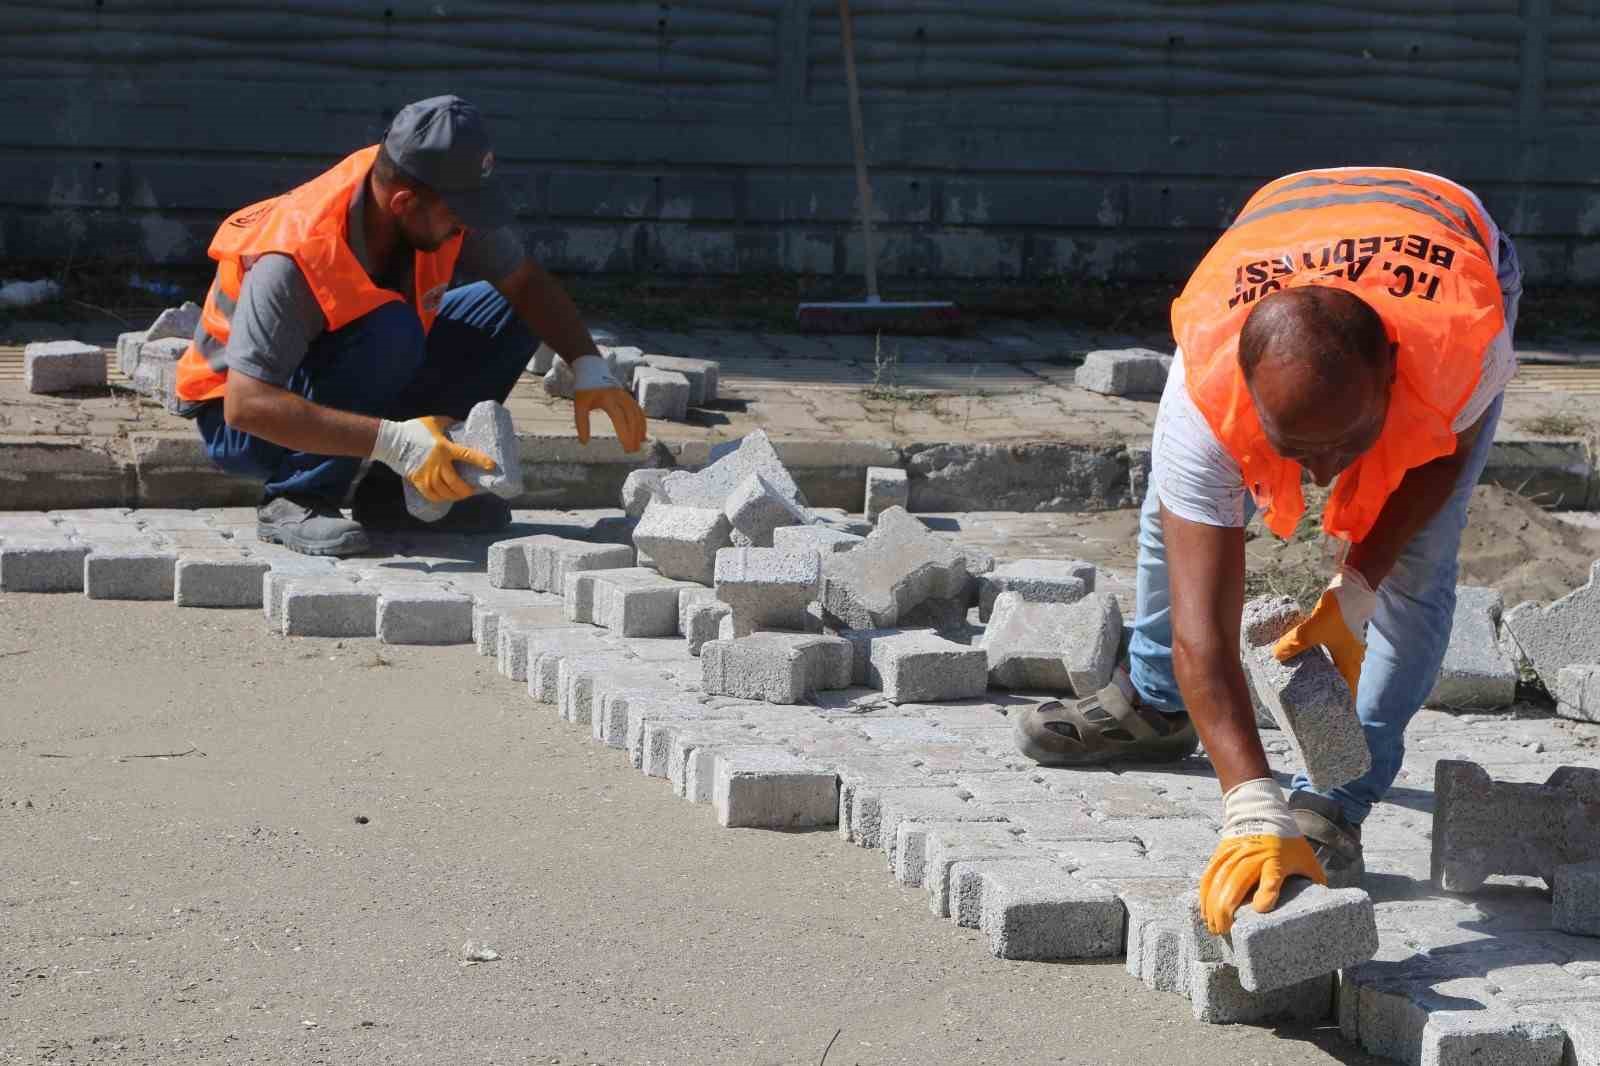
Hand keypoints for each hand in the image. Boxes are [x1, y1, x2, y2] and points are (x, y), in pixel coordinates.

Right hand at [370, 415, 494, 503]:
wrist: (391, 440)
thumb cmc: (414, 429)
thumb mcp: (434, 422)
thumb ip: (449, 423)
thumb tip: (461, 423)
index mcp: (444, 448)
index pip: (467, 455)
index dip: (480, 461)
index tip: (491, 466)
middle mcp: (438, 464)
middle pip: (456, 483)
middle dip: (467, 490)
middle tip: (472, 490)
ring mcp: (427, 474)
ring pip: (445, 492)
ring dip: (456, 496)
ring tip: (461, 495)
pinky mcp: (418, 480)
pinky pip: (432, 495)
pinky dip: (441, 498)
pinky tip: (446, 497)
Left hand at [572, 354, 645, 452]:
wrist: (591, 367)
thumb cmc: (585, 387)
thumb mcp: (579, 404)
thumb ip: (582, 423)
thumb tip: (584, 442)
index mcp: (607, 397)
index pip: (619, 417)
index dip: (624, 432)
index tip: (626, 446)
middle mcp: (620, 396)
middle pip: (631, 417)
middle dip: (633, 435)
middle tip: (632, 451)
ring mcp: (626, 395)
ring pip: (637, 414)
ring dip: (640, 430)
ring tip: (639, 444)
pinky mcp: (628, 396)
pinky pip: (638, 410)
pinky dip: (641, 422)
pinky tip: (641, 434)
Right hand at [1199, 779, 1325, 934]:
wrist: (1262, 810)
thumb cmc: (1287, 841)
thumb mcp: (1305, 858)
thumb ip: (1314, 880)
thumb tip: (1329, 907)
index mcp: (1277, 859)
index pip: (1271, 876)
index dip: (1267, 892)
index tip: (1261, 908)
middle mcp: (1253, 856)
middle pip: (1237, 881)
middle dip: (1228, 907)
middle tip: (1224, 929)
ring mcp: (1235, 853)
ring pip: (1219, 880)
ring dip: (1213, 904)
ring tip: (1213, 925)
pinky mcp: (1222, 852)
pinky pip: (1210, 874)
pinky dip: (1205, 892)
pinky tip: (1204, 909)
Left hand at [1273, 565, 1374, 699]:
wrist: (1352, 586)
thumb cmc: (1340, 611)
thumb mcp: (1313, 629)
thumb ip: (1294, 643)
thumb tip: (1277, 656)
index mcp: (1350, 663)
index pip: (1348, 693)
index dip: (1341, 706)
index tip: (1332, 718)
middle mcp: (1351, 658)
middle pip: (1340, 682)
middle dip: (1328, 694)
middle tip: (1311, 704)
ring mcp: (1345, 646)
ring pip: (1333, 667)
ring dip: (1322, 676)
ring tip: (1304, 684)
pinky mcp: (1339, 635)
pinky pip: (1327, 653)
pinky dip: (1317, 659)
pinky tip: (1303, 658)